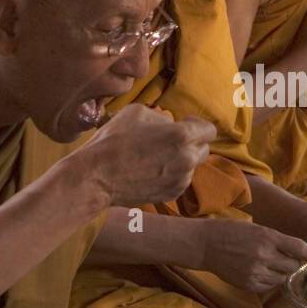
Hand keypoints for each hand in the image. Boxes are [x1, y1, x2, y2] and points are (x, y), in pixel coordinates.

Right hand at [79, 105, 215, 206]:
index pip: (209, 130)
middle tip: (171, 140)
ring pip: (191, 166)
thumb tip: (170, 124)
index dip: (199, 125)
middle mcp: (187, 159)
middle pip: (204, 149)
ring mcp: (180, 180)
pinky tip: (151, 170)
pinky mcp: (171, 194)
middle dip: (192, 143)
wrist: (97, 176)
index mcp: (182, 135)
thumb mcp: (138, 113)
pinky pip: (180, 181)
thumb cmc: (114, 140)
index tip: (187, 123)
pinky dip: (172, 174)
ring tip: (156, 157)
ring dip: (180, 160)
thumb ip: (162, 117)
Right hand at [198, 220, 306, 293]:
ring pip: (282, 277)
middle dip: (294, 263)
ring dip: (281, 272)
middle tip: (286, 259)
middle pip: (293, 266)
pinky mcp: (248, 284)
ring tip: (267, 263)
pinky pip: (269, 286)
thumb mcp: (258, 229)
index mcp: (267, 236)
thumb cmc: (232, 232)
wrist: (205, 244)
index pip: (298, 248)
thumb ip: (277, 241)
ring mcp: (255, 272)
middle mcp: (264, 255)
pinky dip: (269, 280)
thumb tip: (298, 255)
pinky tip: (258, 271)